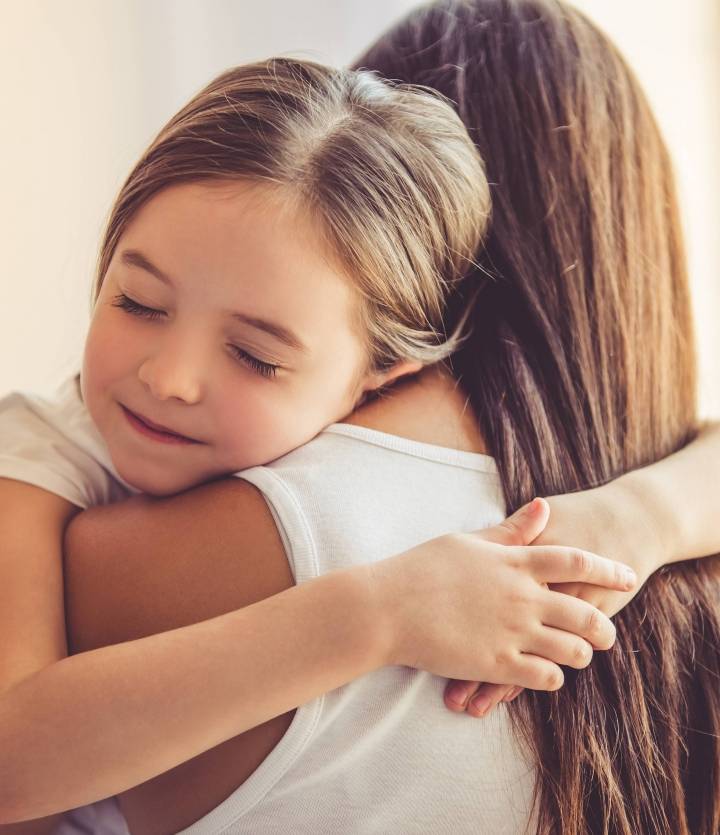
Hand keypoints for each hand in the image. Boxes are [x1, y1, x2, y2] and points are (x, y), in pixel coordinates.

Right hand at [373, 498, 635, 686]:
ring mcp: (511, 632)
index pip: (575, 561)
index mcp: (514, 562)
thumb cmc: (423, 568)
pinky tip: (547, 675)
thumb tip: (545, 507)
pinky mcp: (496, 664)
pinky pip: (544, 677)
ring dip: (582, 654)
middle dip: (605, 625)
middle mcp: (521, 597)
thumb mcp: (469, 541)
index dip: (607, 568)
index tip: (628, 576)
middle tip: (608, 634)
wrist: (387, 607)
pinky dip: (553, 678)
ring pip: (572, 649)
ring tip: (578, 656)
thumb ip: (511, 531)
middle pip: (585, 611)